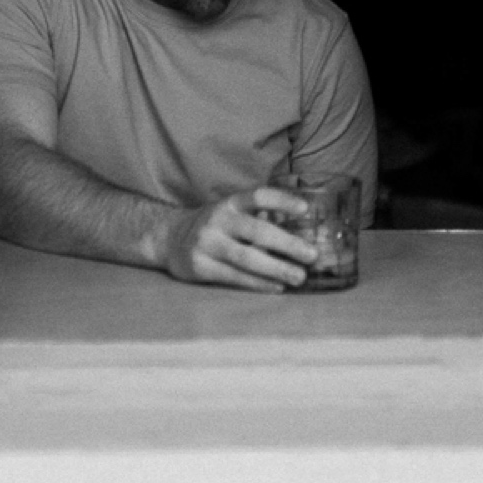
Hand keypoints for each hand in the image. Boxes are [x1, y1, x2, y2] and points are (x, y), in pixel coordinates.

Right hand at [158, 187, 318, 291]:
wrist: (170, 240)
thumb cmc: (215, 227)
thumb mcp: (232, 213)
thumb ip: (259, 218)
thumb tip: (302, 230)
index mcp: (230, 203)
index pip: (258, 196)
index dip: (282, 201)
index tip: (305, 209)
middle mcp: (218, 219)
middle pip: (257, 231)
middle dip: (288, 244)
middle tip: (312, 255)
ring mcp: (207, 243)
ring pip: (247, 258)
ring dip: (276, 268)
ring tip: (299, 277)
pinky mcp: (200, 267)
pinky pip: (234, 276)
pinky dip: (258, 283)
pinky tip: (277, 287)